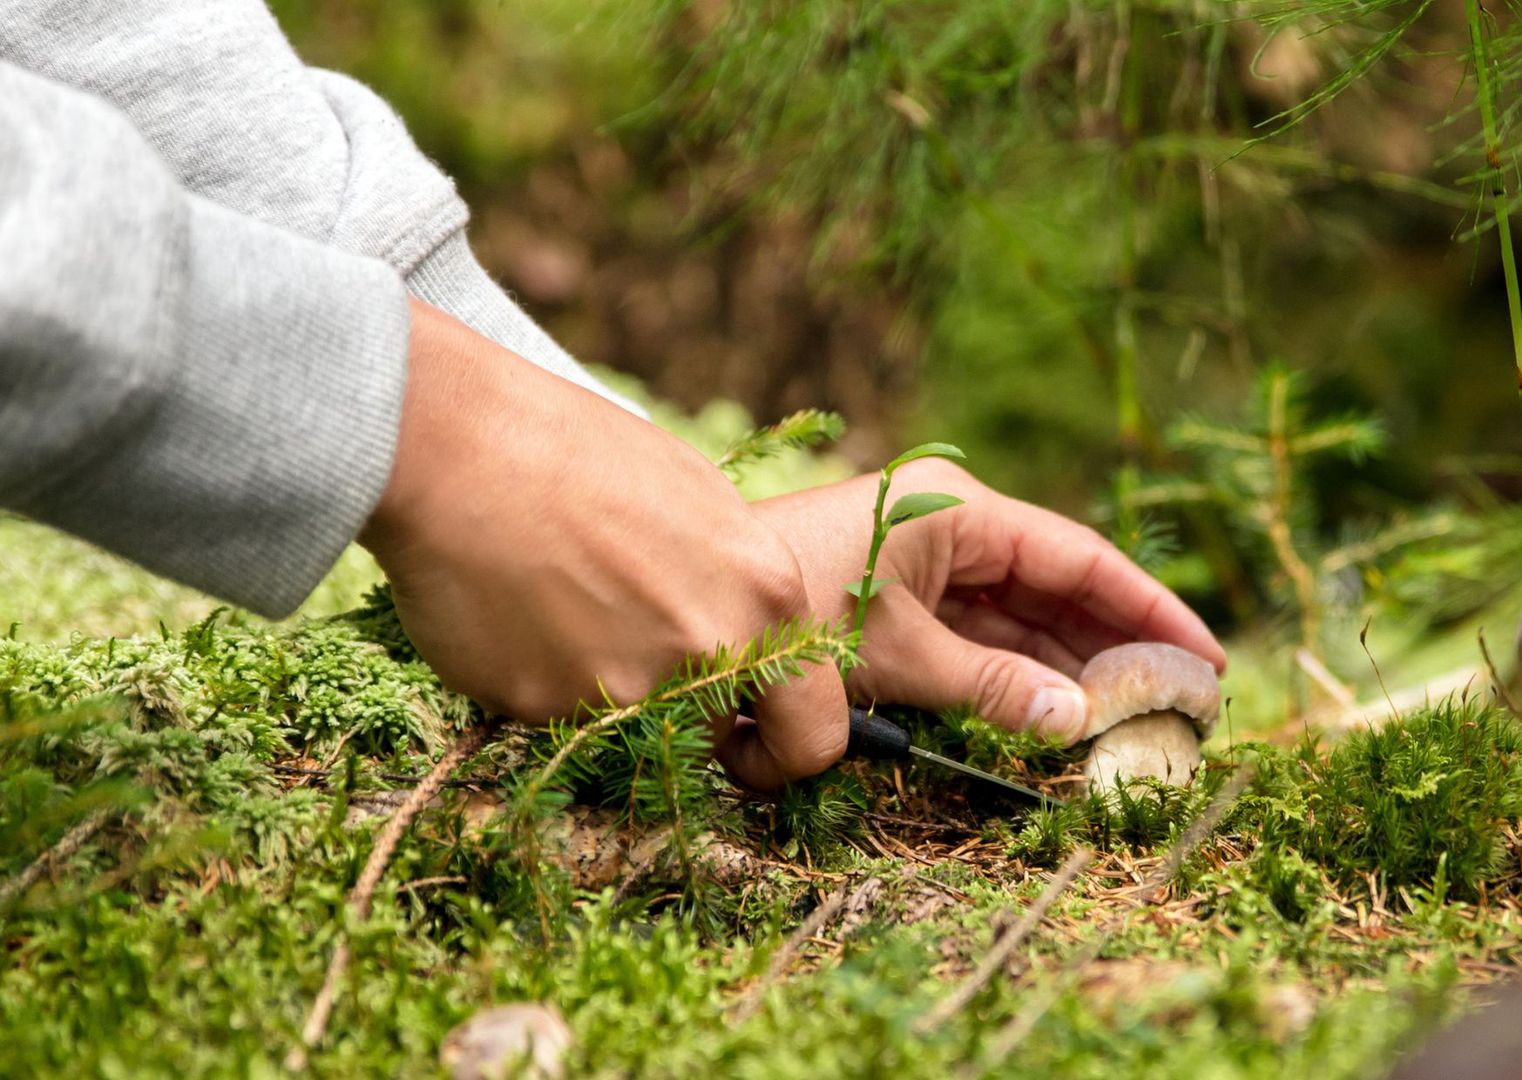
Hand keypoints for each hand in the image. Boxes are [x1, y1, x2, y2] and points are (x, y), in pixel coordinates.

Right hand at [359, 300, 846, 789]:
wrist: (460, 445)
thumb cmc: (578, 450)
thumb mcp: (698, 503)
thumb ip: (732, 585)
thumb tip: (741, 636)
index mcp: (767, 594)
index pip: (816, 732)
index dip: (783, 746)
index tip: (748, 738)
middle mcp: (712, 651)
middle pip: (717, 733)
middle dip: (686, 716)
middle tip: (632, 652)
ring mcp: (630, 687)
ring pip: (632, 727)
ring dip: (602, 686)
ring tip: (557, 601)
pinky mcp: (550, 708)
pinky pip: (557, 714)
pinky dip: (537, 677)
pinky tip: (513, 609)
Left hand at [754, 459, 1225, 743]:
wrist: (699, 603)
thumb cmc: (794, 608)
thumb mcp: (901, 652)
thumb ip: (993, 687)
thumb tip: (1080, 719)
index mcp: (960, 511)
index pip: (1078, 558)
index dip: (1145, 608)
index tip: (1203, 655)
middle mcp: (951, 529)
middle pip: (1055, 591)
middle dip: (1111, 646)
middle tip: (1175, 702)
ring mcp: (924, 565)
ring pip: (1016, 621)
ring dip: (1063, 668)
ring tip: (1128, 718)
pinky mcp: (898, 600)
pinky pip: (974, 640)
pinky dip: (1010, 676)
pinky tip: (1054, 714)